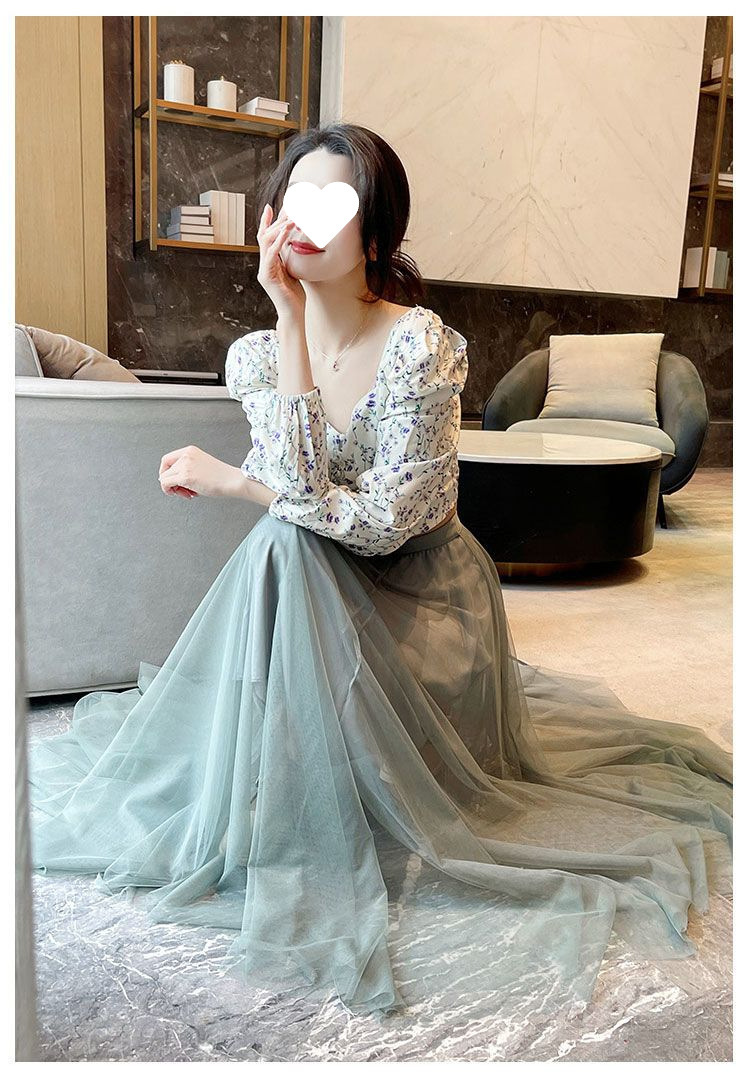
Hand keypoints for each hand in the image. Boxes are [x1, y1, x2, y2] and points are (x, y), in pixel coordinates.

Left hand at [158, 445, 235, 498]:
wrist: (232, 481)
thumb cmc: (222, 476)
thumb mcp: (201, 465)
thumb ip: (187, 468)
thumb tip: (172, 480)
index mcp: (190, 450)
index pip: (167, 460)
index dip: (166, 472)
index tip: (172, 481)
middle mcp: (186, 455)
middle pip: (165, 470)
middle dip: (171, 483)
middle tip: (182, 490)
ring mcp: (185, 465)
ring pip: (164, 478)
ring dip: (173, 489)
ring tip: (188, 492)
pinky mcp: (185, 476)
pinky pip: (166, 484)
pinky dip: (171, 491)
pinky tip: (187, 494)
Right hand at [256, 203, 305, 319]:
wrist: (293, 313)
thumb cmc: (295, 296)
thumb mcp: (293, 271)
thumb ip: (289, 259)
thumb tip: (296, 244)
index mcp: (269, 263)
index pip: (265, 238)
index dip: (267, 222)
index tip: (271, 206)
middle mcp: (263, 264)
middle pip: (264, 236)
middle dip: (275, 221)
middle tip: (287, 208)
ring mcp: (263, 270)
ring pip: (265, 242)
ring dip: (278, 228)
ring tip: (291, 217)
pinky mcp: (266, 276)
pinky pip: (271, 254)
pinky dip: (279, 241)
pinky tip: (287, 232)